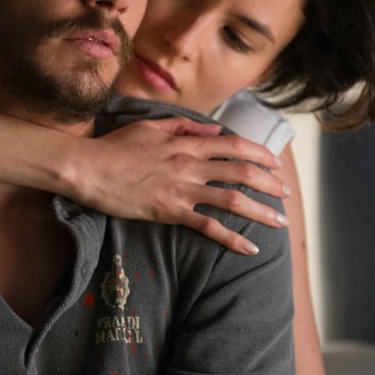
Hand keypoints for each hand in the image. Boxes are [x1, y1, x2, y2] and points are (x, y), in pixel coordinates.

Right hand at [68, 117, 287, 254]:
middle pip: (242, 172)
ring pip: (232, 200)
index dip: (260, 154)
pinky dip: (232, 238)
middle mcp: (190, 164)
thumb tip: (213, 130)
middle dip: (270, 184)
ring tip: (280, 222)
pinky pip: (208, 226)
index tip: (275, 164)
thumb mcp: (151, 126)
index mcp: (187, 142)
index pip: (234, 145)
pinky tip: (249, 248)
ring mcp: (181, 189)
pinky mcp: (170, 211)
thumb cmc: (115, 146)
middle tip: (286, 195)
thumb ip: (185, 126)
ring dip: (261, 211)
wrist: (88, 168)